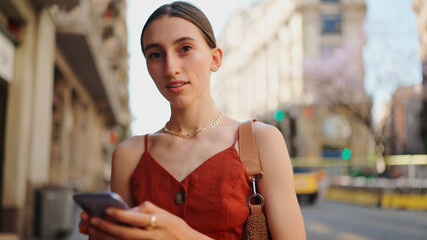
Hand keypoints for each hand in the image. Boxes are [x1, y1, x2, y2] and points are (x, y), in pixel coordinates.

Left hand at [87, 201, 212, 239]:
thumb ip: (147, 209)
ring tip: (91, 229)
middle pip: (124, 233)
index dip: (119, 214)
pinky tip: (101, 239)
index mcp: (159, 222)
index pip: (135, 218)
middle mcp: (153, 236)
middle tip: (90, 219)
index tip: (106, 209)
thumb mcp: (166, 214)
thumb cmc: (176, 228)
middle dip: (105, 226)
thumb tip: (128, 210)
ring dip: (104, 236)